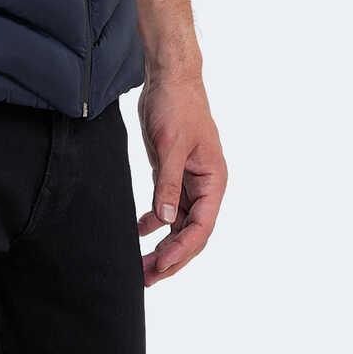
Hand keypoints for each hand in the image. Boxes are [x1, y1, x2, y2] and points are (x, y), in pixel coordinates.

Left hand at [136, 71, 227, 285]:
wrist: (169, 76)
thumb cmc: (177, 104)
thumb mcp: (170, 144)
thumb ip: (167, 183)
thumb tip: (166, 221)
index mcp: (213, 179)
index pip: (201, 227)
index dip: (181, 250)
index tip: (160, 267)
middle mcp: (205, 185)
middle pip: (191, 232)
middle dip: (171, 257)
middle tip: (146, 278)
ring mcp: (189, 180)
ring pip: (178, 223)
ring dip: (162, 244)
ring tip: (141, 266)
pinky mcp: (173, 172)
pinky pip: (167, 205)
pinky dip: (154, 220)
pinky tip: (139, 231)